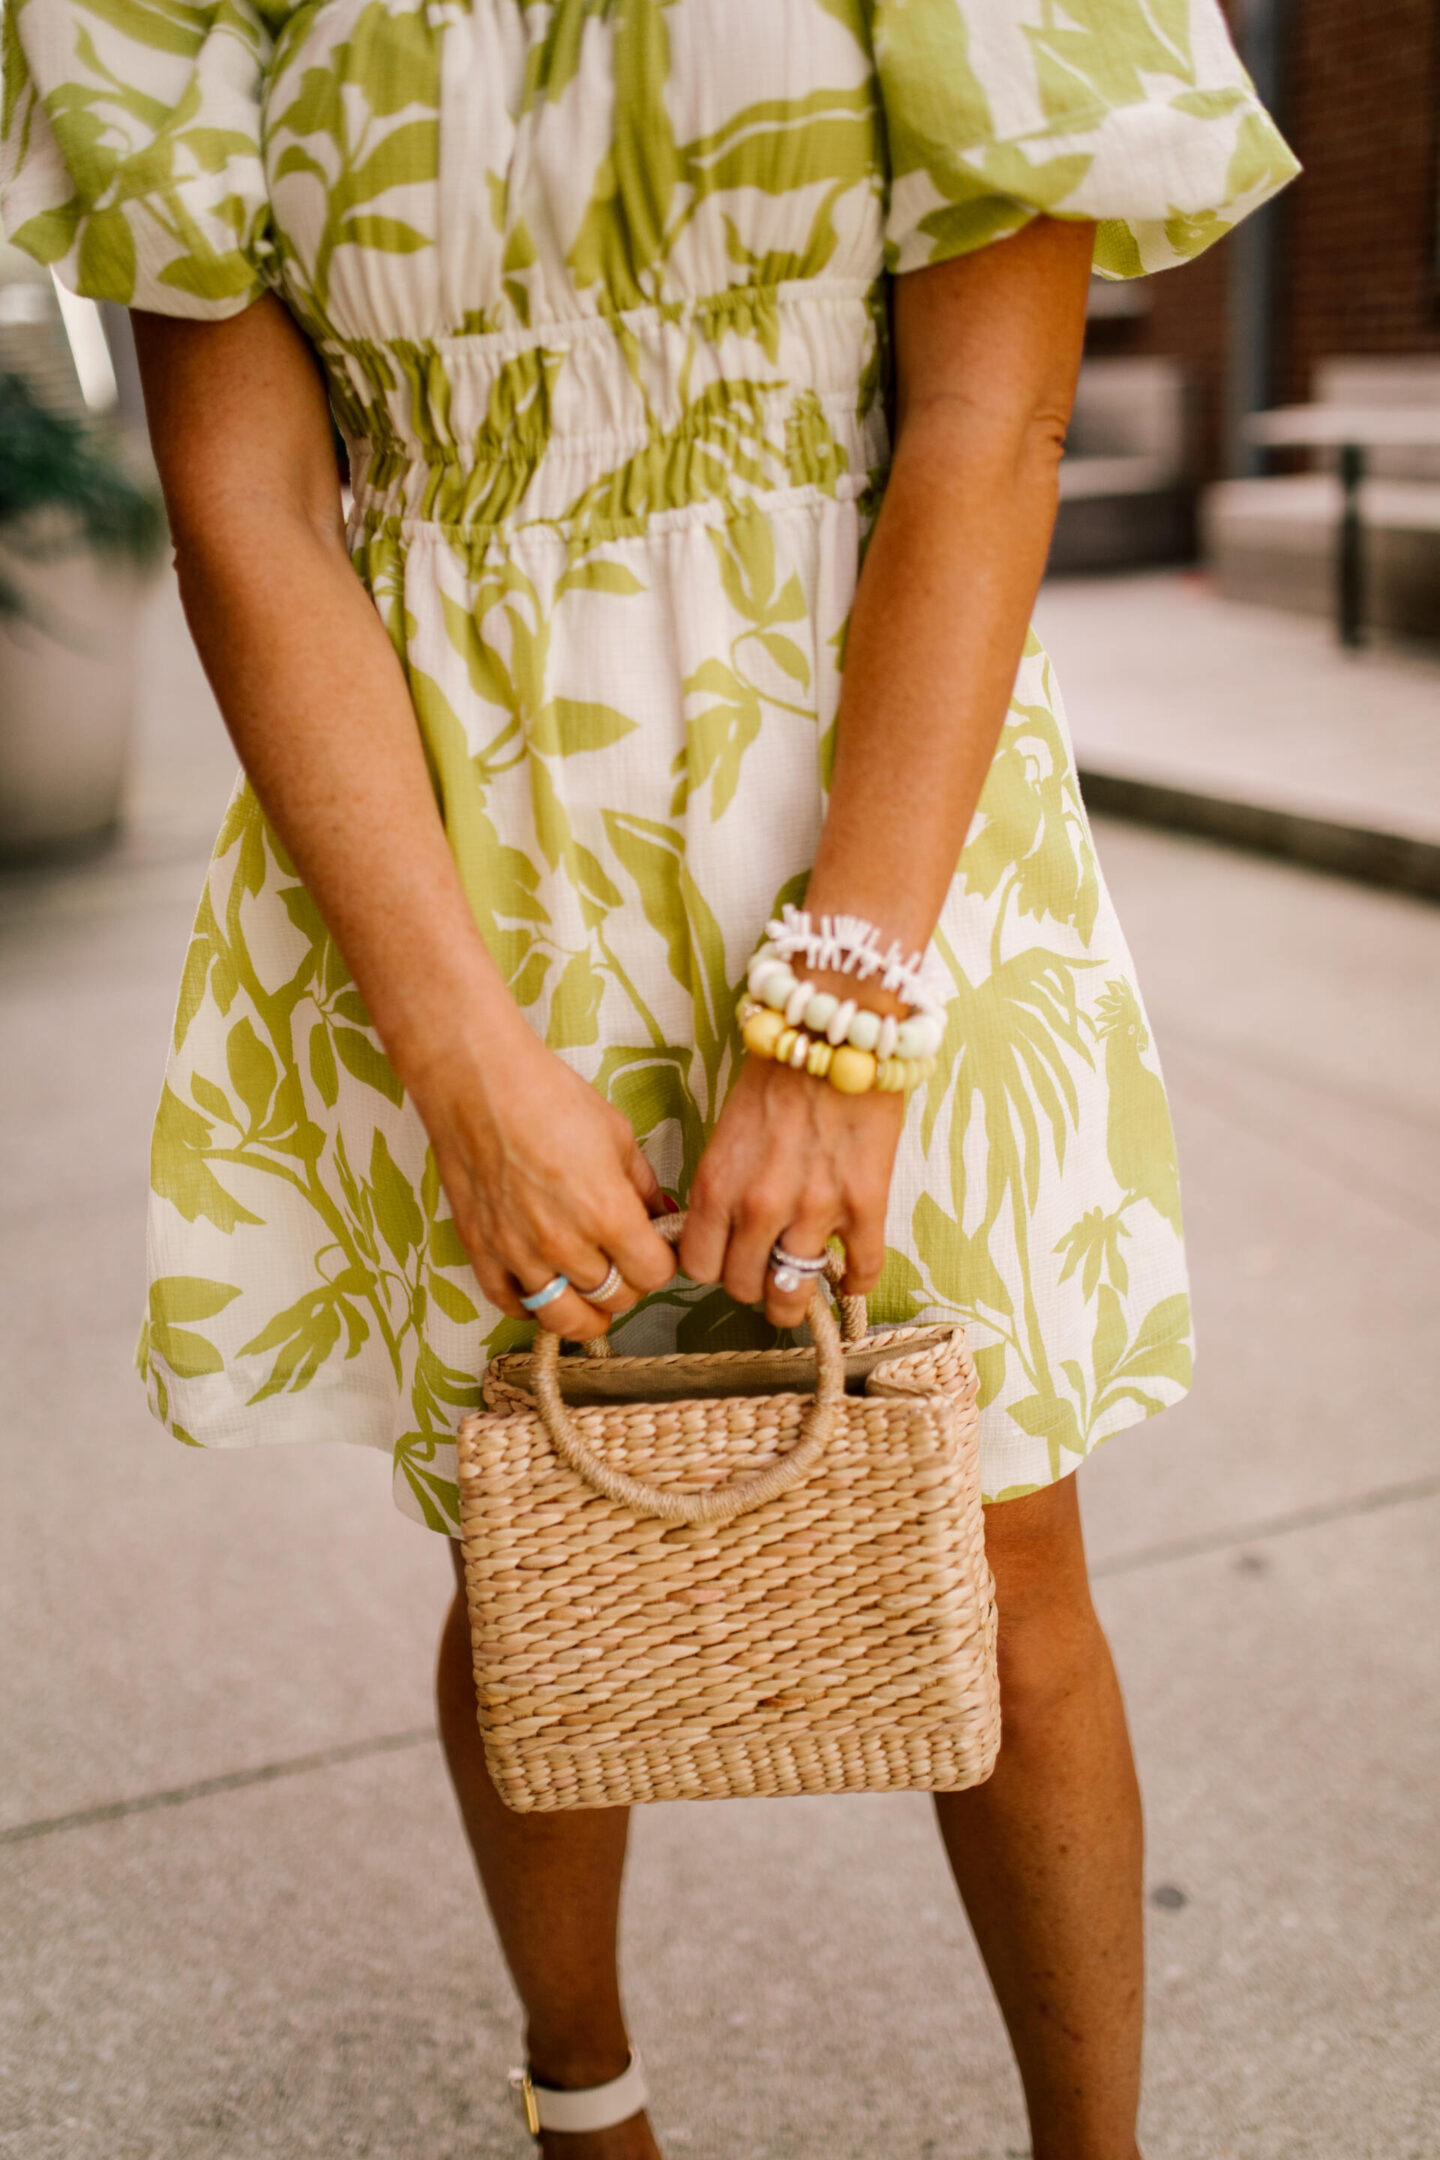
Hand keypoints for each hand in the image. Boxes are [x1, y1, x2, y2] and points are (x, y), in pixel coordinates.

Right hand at [414, 1020, 675, 1337]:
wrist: (477, 1082)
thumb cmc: (548, 1096)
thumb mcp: (617, 1134)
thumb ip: (642, 1186)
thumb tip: (660, 1216)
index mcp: (607, 1214)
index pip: (653, 1274)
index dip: (660, 1262)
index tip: (654, 1249)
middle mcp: (564, 1244)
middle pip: (615, 1300)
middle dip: (629, 1283)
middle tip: (622, 1260)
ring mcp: (519, 1254)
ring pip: (566, 1318)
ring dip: (586, 1306)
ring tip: (589, 1286)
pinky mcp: (481, 1251)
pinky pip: (514, 1305)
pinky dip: (534, 1305)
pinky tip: (544, 1285)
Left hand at [680, 1051, 903, 1328]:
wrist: (835, 1030)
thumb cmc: (778, 1073)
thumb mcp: (727, 1134)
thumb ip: (723, 1187)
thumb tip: (724, 1234)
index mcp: (718, 1186)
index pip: (699, 1268)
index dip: (714, 1268)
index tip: (727, 1260)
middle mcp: (760, 1206)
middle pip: (744, 1288)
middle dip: (753, 1285)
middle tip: (766, 1269)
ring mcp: (815, 1210)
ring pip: (794, 1292)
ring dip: (797, 1294)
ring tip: (804, 1282)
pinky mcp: (866, 1204)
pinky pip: (862, 1272)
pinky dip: (856, 1284)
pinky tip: (851, 1276)